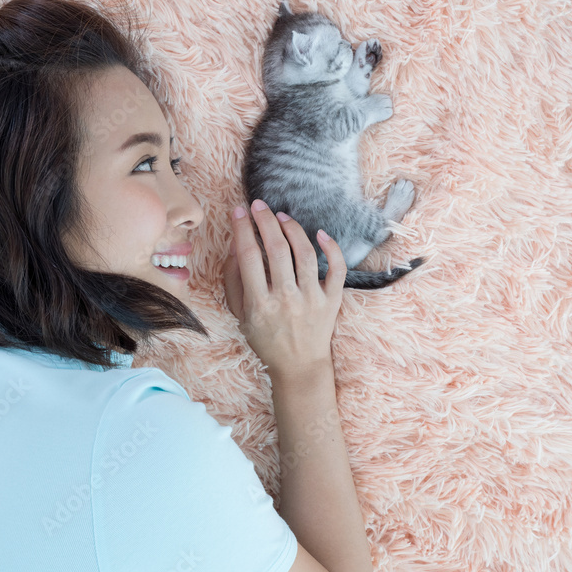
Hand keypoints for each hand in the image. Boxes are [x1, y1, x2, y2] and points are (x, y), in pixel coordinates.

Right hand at [223, 200, 345, 379]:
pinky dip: (332, 249)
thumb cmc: (266, 338)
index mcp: (259, 304)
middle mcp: (286, 300)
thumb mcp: (240, 314)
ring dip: (293, 229)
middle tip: (259, 205)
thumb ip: (233, 279)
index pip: (249, 256)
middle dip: (265, 221)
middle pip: (277, 250)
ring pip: (305, 254)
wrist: (298, 366)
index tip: (239, 212)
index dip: (242, 229)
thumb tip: (236, 243)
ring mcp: (312, 299)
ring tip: (282, 216)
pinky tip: (320, 233)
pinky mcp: (332, 300)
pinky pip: (338, 270)